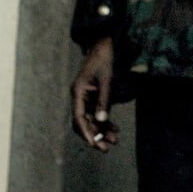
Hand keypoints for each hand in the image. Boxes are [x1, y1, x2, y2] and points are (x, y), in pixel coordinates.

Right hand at [71, 37, 119, 152]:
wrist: (105, 43)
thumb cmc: (104, 58)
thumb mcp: (106, 79)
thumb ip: (104, 99)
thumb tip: (102, 120)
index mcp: (78, 92)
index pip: (79, 118)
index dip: (86, 132)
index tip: (94, 144)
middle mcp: (79, 96)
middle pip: (84, 122)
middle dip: (95, 135)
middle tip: (106, 148)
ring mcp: (86, 96)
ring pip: (92, 119)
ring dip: (101, 130)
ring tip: (113, 141)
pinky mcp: (94, 95)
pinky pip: (97, 112)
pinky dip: (105, 121)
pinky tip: (114, 129)